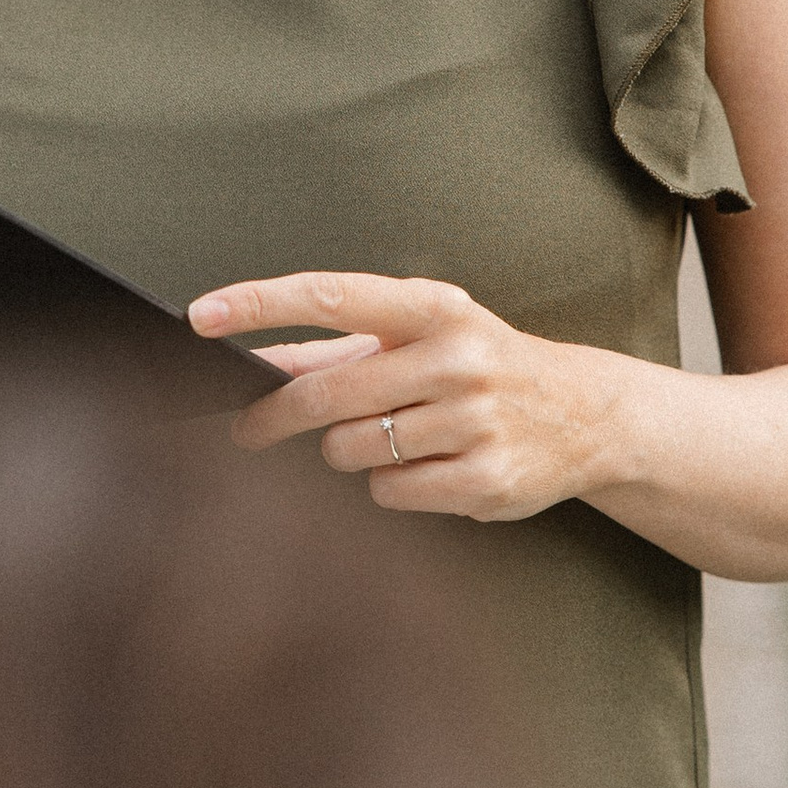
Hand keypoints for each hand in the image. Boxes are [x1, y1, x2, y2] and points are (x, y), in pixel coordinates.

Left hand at [191, 273, 625, 522]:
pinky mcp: (486, 478)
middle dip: (274, 417)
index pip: (331, 296)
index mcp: (435, 308)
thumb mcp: (421, 334)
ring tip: (390, 436)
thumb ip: (338, 346)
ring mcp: (476, 420)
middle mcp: (458, 357)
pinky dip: (389, 484)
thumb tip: (255, 364)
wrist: (586, 413)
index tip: (201, 317)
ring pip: (351, 449)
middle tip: (246, 428)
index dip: (260, 305)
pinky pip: (388, 491)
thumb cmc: (479, 364)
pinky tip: (426, 465)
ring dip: (349, 450)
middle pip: (325, 393)